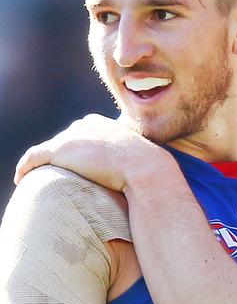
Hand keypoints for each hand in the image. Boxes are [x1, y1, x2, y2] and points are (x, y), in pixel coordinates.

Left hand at [14, 114, 167, 192]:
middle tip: (55, 172)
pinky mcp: (60, 150)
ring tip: (35, 177)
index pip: (84, 132)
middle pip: (65, 139)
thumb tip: (146, 175)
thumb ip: (137, 162)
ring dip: (41, 163)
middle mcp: (87, 125)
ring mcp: (73, 137)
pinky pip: (33, 158)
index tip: (75, 163)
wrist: (145, 168)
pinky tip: (20, 178)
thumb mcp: (143, 160)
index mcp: (105, 124)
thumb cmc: (150, 170)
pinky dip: (24, 167)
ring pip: (48, 150)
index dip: (77, 148)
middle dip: (59, 154)